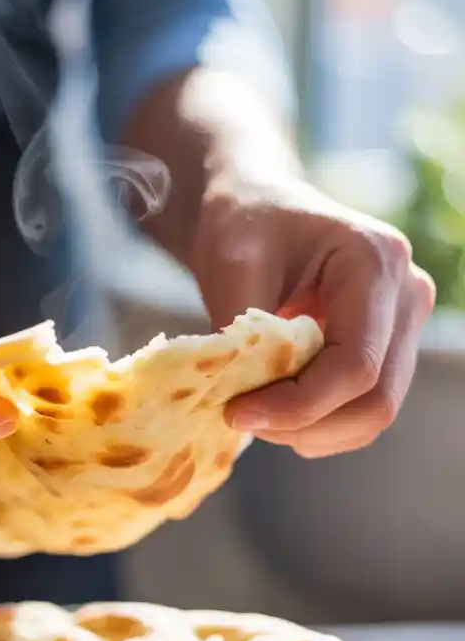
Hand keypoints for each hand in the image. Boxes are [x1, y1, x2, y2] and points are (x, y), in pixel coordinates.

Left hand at [192, 169, 434, 457]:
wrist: (259, 208)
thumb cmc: (245, 225)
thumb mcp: (232, 265)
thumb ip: (242, 335)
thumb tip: (242, 405)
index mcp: (374, 261)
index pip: (354, 364)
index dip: (298, 405)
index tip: (237, 412)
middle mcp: (408, 293)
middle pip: (376, 398)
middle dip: (306, 424)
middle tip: (243, 419)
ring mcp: (406, 322)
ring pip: (376, 413)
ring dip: (313, 432)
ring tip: (256, 415)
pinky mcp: (392, 347)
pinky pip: (366, 408)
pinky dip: (321, 425)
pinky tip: (278, 410)